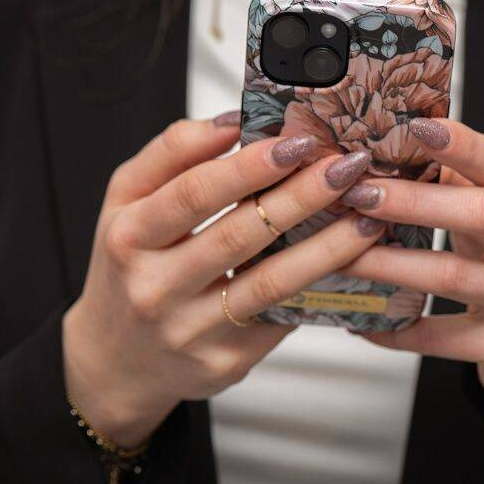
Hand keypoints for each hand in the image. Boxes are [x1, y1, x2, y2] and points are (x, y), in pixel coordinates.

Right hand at [63, 114, 381, 444]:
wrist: (117, 358)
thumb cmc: (129, 265)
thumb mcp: (126, 203)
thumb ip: (171, 153)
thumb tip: (231, 122)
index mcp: (128, 238)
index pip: (193, 194)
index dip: (248, 167)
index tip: (295, 141)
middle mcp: (155, 289)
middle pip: (238, 236)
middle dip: (300, 198)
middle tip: (346, 168)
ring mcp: (191, 332)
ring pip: (269, 284)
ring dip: (325, 248)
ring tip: (366, 219)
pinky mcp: (224, 361)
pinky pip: (279, 316)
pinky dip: (316, 286)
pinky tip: (347, 262)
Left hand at [340, 118, 483, 413]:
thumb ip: (466, 188)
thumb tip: (399, 148)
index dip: (465, 146)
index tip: (419, 127)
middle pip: (483, 214)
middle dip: (416, 202)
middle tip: (361, 193)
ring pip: (451, 277)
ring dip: (388, 264)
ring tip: (341, 255)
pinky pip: (440, 337)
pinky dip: (395, 328)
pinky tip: (359, 320)